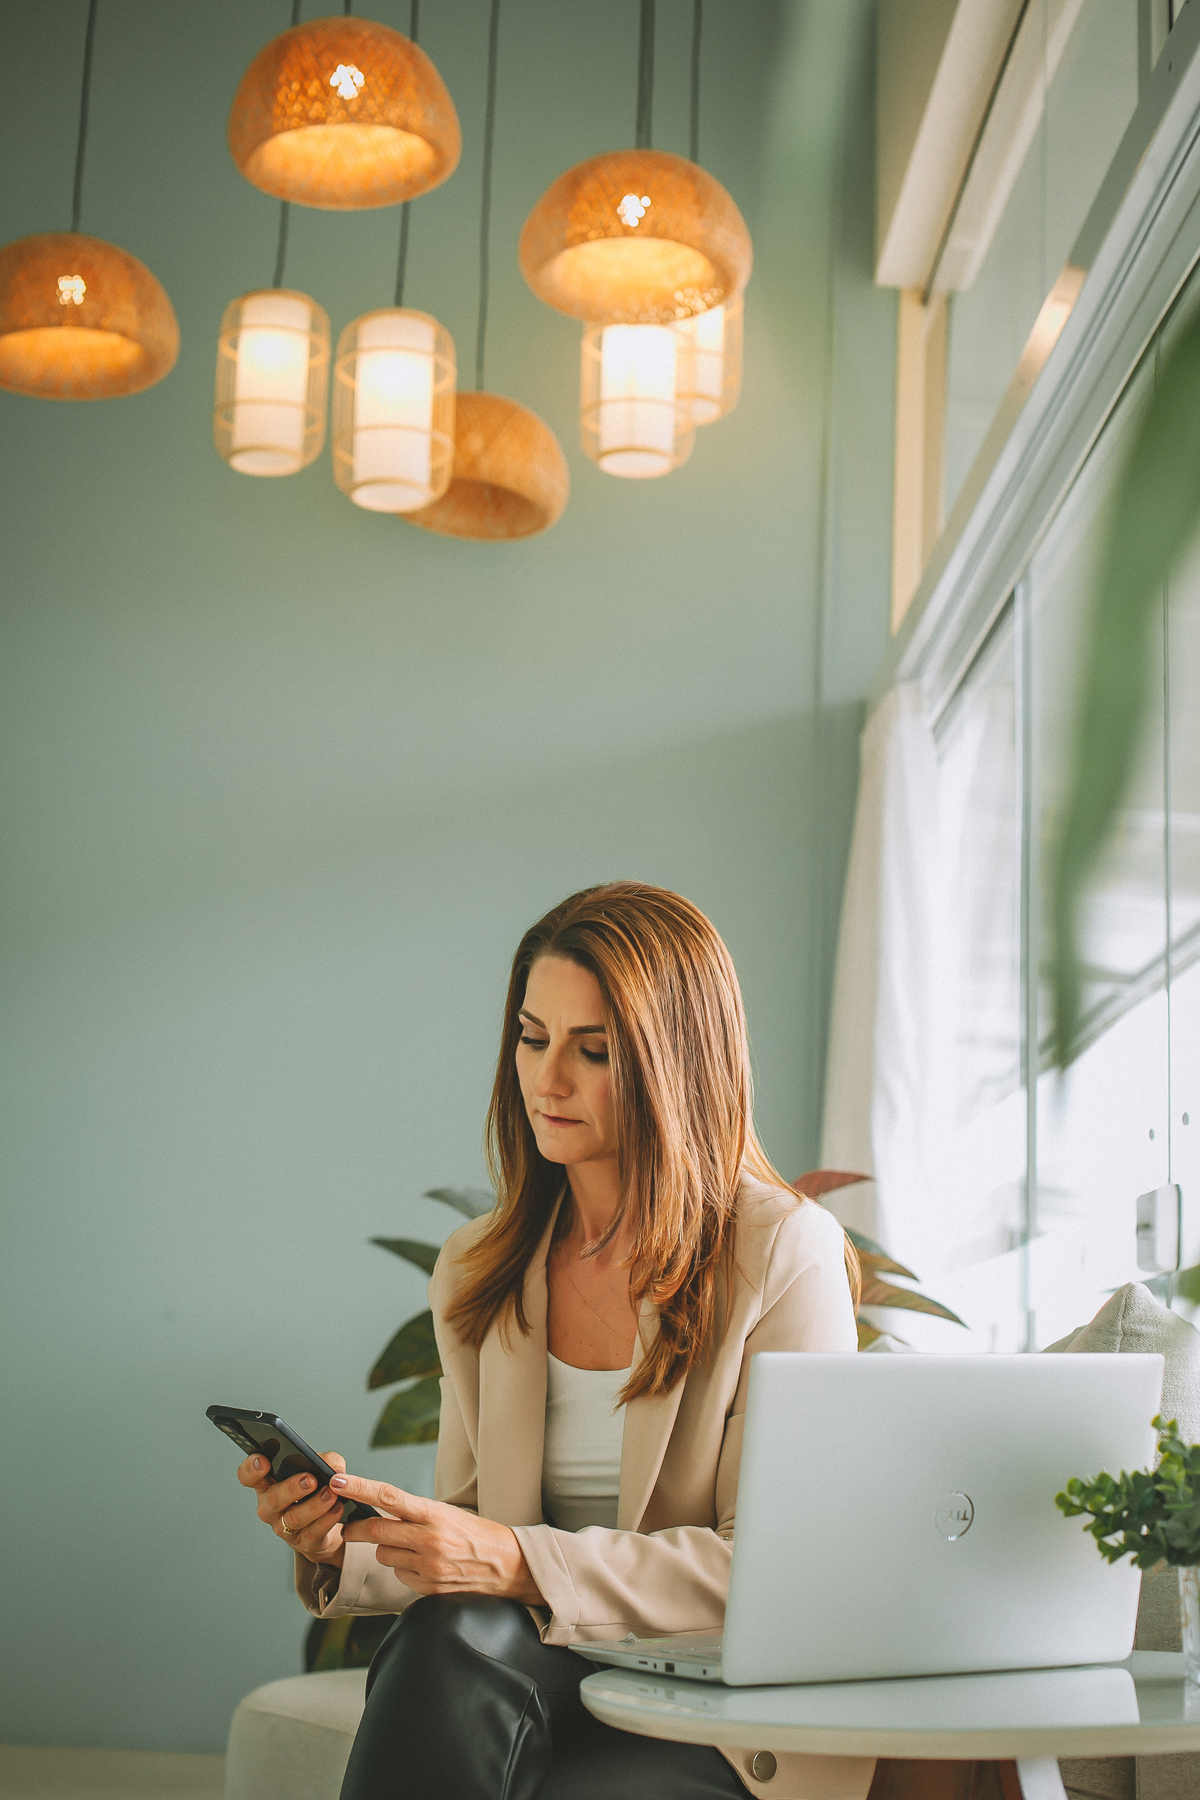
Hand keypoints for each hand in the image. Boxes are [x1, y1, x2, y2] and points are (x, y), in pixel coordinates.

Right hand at [237, 1451, 347, 1567]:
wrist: (326, 1522)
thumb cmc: (315, 1488)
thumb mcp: (319, 1468)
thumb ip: (327, 1461)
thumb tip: (335, 1468)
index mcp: (267, 1484)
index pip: (248, 1476)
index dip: (251, 1469)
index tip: (262, 1461)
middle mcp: (270, 1507)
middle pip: (273, 1498)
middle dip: (292, 1488)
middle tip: (310, 1479)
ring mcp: (283, 1527)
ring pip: (293, 1518)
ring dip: (314, 1505)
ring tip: (330, 1494)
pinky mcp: (302, 1542)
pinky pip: (312, 1532)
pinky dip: (326, 1520)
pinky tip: (337, 1509)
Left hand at [332, 1473, 543, 1603]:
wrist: (508, 1566)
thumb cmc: (477, 1534)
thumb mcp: (449, 1514)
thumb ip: (416, 1513)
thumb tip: (380, 1509)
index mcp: (434, 1513)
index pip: (388, 1496)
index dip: (359, 1488)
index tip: (337, 1481)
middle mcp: (429, 1539)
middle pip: (376, 1530)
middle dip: (357, 1528)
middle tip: (349, 1525)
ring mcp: (428, 1566)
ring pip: (384, 1554)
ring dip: (386, 1549)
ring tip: (409, 1546)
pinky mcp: (428, 1587)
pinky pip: (399, 1574)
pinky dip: (403, 1568)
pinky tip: (423, 1565)